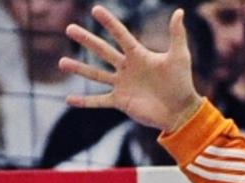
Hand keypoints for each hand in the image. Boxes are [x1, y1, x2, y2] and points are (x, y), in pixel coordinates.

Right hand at [59, 5, 202, 132]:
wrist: (182, 110)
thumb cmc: (182, 82)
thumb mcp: (180, 56)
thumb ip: (177, 34)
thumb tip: (179, 11)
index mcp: (138, 55)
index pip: (121, 35)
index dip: (110, 23)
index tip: (96, 9)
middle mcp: (127, 68)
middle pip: (103, 51)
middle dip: (87, 40)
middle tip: (69, 28)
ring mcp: (122, 85)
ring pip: (96, 75)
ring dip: (79, 68)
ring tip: (62, 62)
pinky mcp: (121, 102)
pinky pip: (99, 101)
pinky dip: (85, 101)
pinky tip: (68, 99)